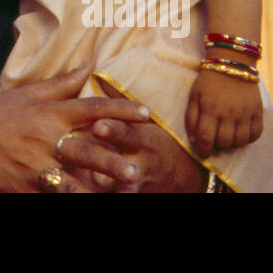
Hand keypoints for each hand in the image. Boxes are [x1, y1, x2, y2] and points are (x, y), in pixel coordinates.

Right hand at [0, 66, 153, 192]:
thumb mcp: (23, 95)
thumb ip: (60, 84)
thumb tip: (89, 65)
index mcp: (47, 113)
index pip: (91, 107)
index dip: (120, 109)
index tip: (147, 114)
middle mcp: (44, 139)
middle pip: (86, 150)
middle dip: (112, 161)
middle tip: (136, 170)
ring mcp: (33, 168)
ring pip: (72, 184)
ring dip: (94, 192)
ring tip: (118, 197)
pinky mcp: (23, 190)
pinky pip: (50, 198)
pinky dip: (64, 200)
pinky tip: (81, 202)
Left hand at [77, 116, 205, 192]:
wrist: (185, 176)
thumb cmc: (155, 141)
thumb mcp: (143, 122)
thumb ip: (118, 104)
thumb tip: (92, 72)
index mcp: (142, 138)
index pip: (126, 132)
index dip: (113, 129)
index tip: (98, 125)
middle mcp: (142, 163)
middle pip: (124, 164)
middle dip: (111, 165)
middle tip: (96, 163)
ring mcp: (139, 186)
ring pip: (124, 192)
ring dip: (113, 192)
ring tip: (88, 193)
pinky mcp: (137, 198)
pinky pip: (120, 199)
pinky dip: (110, 199)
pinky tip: (87, 198)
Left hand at [186, 70, 263, 155]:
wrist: (232, 63)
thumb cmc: (209, 81)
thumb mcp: (194, 96)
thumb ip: (191, 118)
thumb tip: (193, 140)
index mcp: (210, 108)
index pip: (206, 139)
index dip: (203, 150)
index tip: (203, 153)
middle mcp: (229, 113)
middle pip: (224, 142)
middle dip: (217, 146)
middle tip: (215, 141)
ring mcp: (245, 112)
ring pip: (240, 141)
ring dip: (232, 144)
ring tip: (227, 136)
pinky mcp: (258, 111)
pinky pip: (256, 134)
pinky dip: (248, 138)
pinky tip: (241, 133)